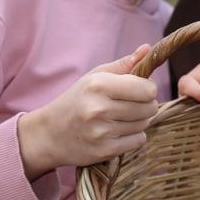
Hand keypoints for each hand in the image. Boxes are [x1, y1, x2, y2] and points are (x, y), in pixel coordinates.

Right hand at [18, 45, 158, 177]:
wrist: (50, 133)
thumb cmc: (77, 100)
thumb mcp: (94, 77)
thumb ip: (123, 64)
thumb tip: (147, 49)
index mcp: (99, 85)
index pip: (147, 89)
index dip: (148, 89)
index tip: (139, 89)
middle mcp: (99, 108)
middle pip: (149, 107)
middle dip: (146, 105)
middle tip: (131, 104)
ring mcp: (102, 132)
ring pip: (144, 124)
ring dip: (138, 121)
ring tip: (120, 118)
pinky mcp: (104, 150)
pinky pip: (138, 141)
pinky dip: (133, 136)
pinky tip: (117, 132)